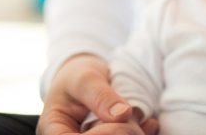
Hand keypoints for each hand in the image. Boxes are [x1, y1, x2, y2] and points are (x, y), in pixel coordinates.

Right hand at [37, 54, 159, 134]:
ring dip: (132, 134)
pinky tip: (150, 124)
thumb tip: (122, 115)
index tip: (117, 119)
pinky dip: (142, 134)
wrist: (85, 77)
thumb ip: (101, 96)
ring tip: (138, 119)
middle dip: (119, 134)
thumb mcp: (85, 79)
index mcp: (55, 131)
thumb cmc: (77, 76)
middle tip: (130, 118)